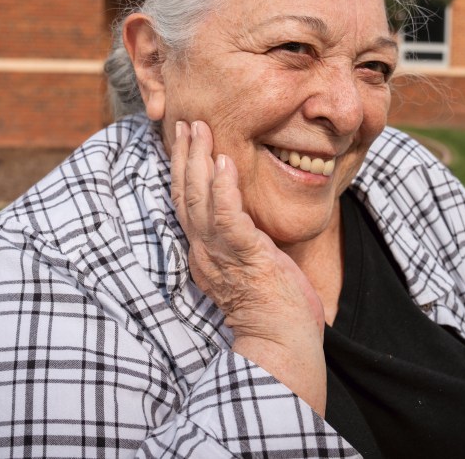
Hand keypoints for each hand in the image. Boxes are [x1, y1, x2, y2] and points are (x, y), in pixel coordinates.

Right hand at [171, 120, 326, 413]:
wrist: (283, 341)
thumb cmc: (277, 308)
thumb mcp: (253, 266)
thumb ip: (246, 242)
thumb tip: (254, 221)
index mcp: (206, 253)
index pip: (186, 205)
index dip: (182, 171)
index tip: (183, 142)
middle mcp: (205, 251)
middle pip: (184, 195)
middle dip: (183, 156)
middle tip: (183, 123)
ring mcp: (220, 252)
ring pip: (198, 198)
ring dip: (196, 161)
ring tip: (197, 129)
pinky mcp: (242, 254)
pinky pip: (226, 215)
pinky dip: (222, 187)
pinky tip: (222, 161)